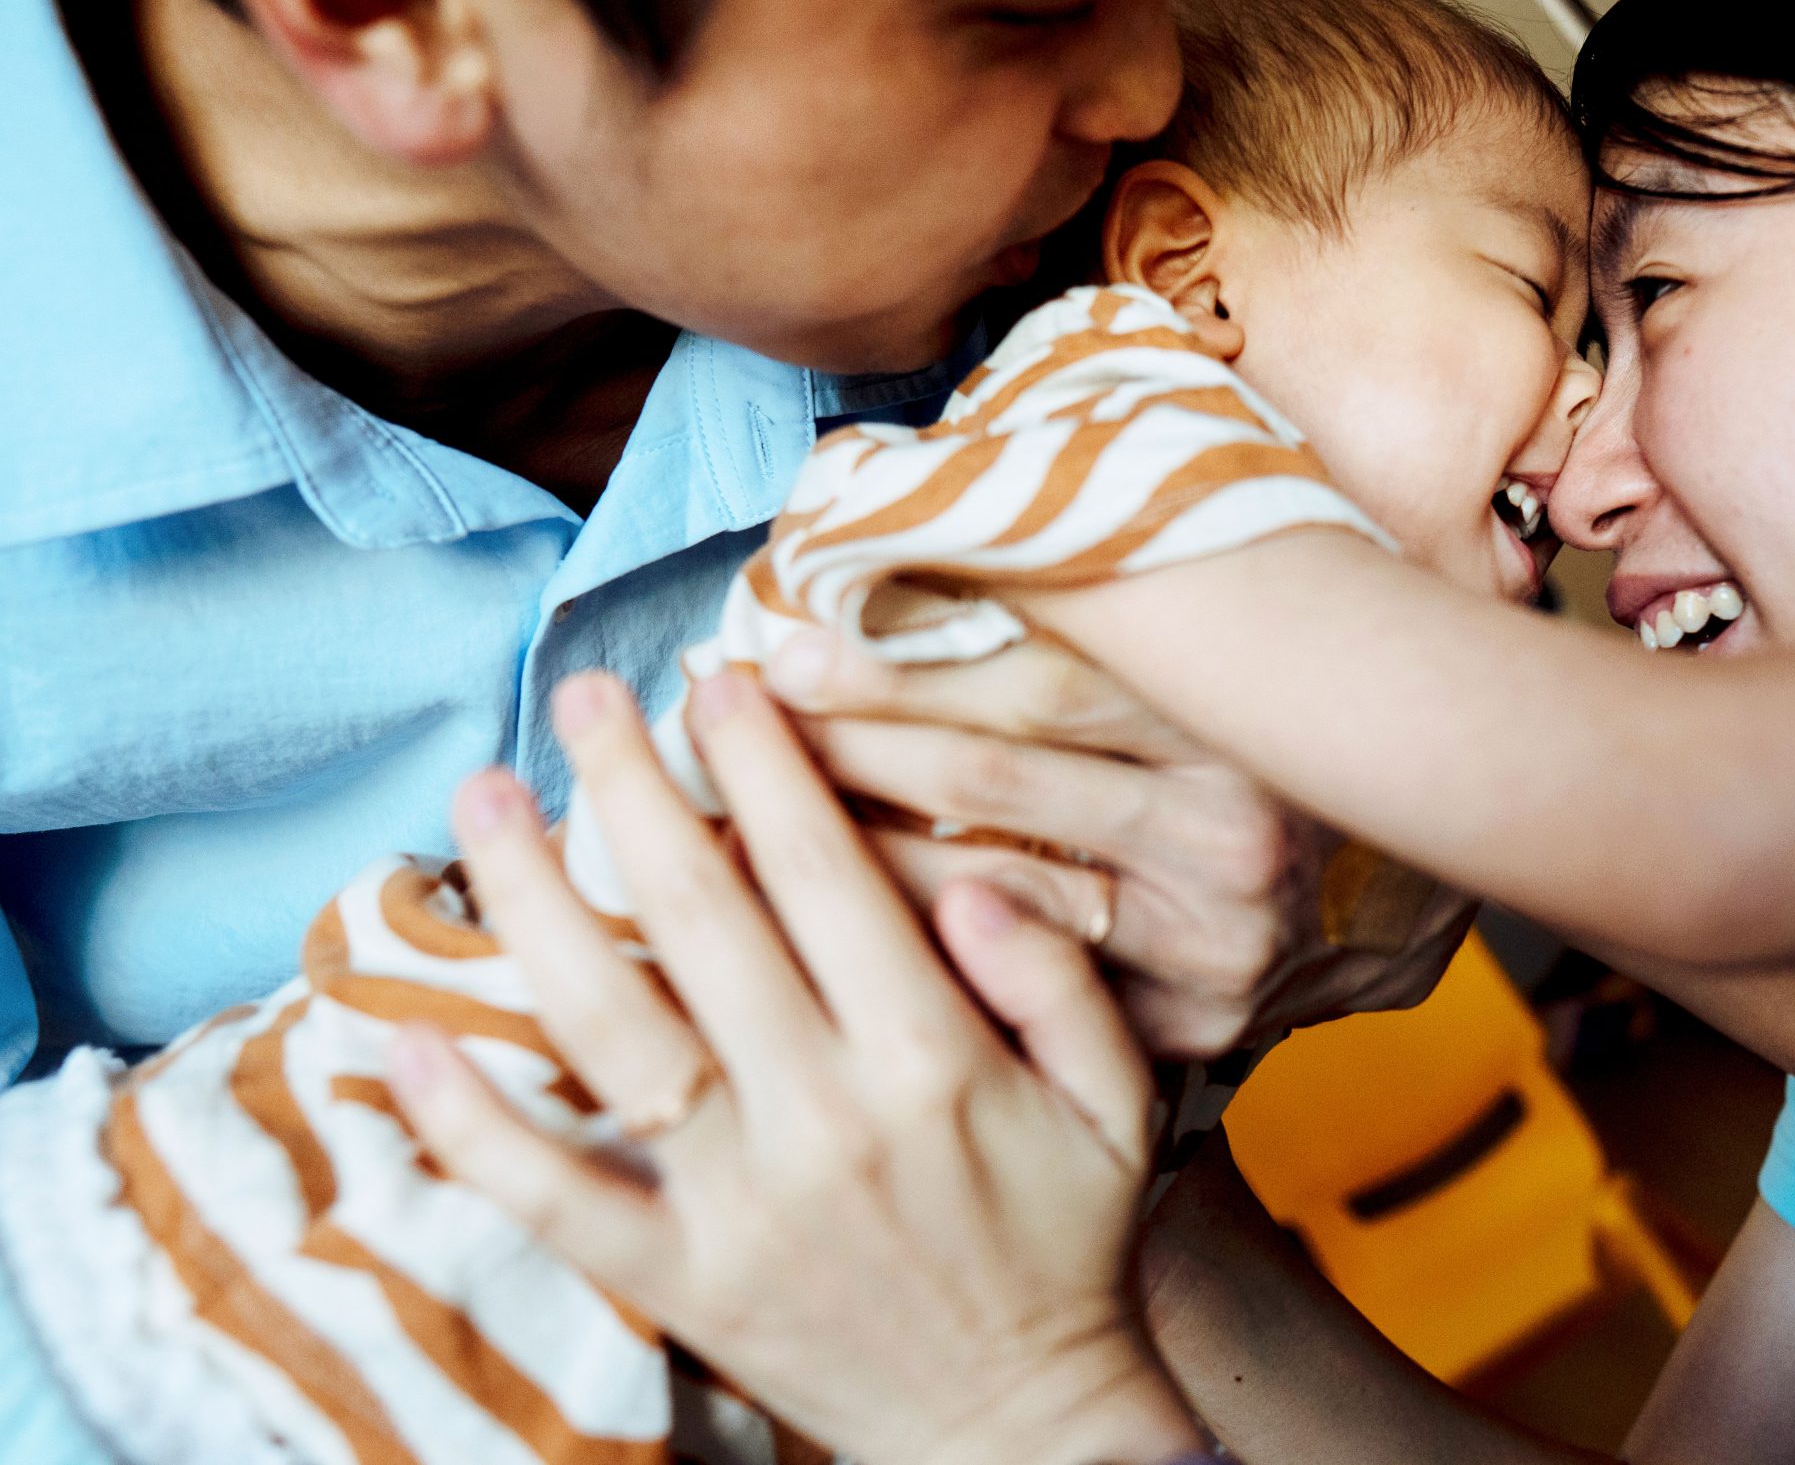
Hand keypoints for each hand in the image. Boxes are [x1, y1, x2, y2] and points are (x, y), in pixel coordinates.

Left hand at [387, 670, 1205, 1464]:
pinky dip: (468, 1126)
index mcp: (932, 1056)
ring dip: (531, 901)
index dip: (762, 761)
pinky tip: (402, 1041)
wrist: (1021, 1427)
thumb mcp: (1117, 1096)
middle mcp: (824, 1115)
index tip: (717, 677)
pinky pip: (553, 1198)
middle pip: (699, 916)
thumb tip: (974, 879)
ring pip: (607, 1026)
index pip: (823, 872)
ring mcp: (739, 1202)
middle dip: (635, 784)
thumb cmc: (1068, 1241)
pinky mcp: (681, 1280)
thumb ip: (1057, 976)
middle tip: (585, 693)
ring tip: (485, 798)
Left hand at [766, 626, 1475, 1055]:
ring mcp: (1219, 948)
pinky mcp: (1205, 1030)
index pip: (1032, 685)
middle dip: (844, 755)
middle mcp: (1230, 838)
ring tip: (723, 836)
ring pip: (993, 899)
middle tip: (714, 734)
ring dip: (851, 866)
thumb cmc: (1299, 716)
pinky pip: (1038, 998)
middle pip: (998, 787)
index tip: (775, 645)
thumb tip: (944, 495)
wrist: (1464, 844)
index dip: (899, 664)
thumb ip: (1112, 584)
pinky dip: (928, 968)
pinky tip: (818, 951)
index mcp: (1233, 719)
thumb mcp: (1234, 635)